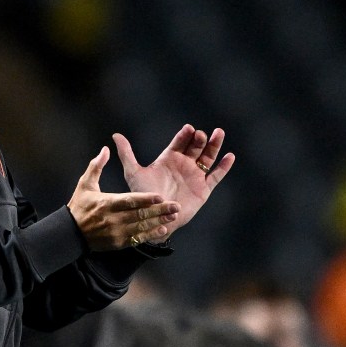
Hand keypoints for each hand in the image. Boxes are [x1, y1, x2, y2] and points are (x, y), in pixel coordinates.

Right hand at [67, 147, 179, 250]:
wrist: (70, 234)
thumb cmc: (79, 207)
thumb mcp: (84, 184)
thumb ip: (96, 166)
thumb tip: (105, 149)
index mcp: (106, 203)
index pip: (129, 200)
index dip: (145, 198)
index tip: (160, 196)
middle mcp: (113, 219)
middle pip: (139, 214)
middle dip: (159, 210)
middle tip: (175, 206)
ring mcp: (116, 233)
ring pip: (141, 227)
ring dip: (158, 221)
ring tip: (173, 216)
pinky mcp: (118, 243)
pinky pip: (137, 239)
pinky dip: (150, 235)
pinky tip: (162, 229)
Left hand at [112, 125, 233, 235]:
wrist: (154, 218)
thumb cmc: (143, 196)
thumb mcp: (134, 173)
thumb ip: (127, 154)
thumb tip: (115, 135)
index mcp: (169, 159)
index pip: (179, 143)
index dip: (184, 135)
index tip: (188, 129)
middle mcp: (183, 165)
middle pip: (195, 147)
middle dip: (199, 139)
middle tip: (200, 134)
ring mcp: (194, 176)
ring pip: (207, 157)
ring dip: (214, 145)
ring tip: (219, 133)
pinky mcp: (203, 188)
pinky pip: (216, 176)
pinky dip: (223, 166)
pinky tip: (230, 156)